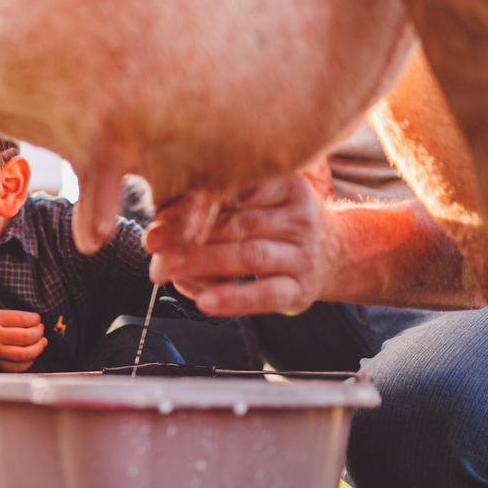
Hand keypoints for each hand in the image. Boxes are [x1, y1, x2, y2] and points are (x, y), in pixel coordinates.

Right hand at [0, 309, 46, 372]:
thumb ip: (14, 317)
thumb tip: (36, 322)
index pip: (22, 319)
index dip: (35, 319)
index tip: (37, 318)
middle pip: (26, 337)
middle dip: (39, 333)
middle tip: (40, 329)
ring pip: (23, 354)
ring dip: (38, 348)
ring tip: (42, 342)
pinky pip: (16, 367)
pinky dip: (28, 362)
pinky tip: (31, 355)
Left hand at [144, 173, 338, 316]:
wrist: (335, 256)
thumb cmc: (276, 226)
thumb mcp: (257, 205)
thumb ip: (215, 210)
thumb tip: (158, 233)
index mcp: (286, 185)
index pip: (238, 190)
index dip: (196, 201)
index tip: (159, 212)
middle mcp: (300, 216)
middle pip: (240, 224)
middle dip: (191, 233)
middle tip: (152, 241)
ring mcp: (304, 254)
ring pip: (250, 255)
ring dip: (205, 263)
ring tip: (168, 267)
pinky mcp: (301, 289)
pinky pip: (265, 294)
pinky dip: (234, 298)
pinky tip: (205, 302)